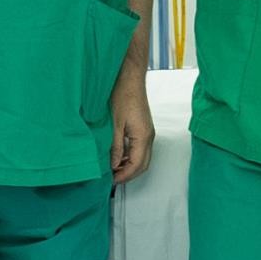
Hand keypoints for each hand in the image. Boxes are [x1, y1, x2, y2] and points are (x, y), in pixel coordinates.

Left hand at [109, 67, 155, 183]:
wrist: (129, 79)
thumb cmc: (123, 96)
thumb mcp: (115, 124)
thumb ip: (116, 147)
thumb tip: (114, 164)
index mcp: (143, 136)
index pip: (137, 165)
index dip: (124, 175)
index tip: (112, 180)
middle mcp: (149, 136)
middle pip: (143, 164)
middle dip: (129, 174)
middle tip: (113, 178)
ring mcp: (147, 132)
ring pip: (142, 157)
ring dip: (130, 165)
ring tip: (113, 168)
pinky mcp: (143, 128)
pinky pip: (140, 148)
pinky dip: (130, 156)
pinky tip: (118, 155)